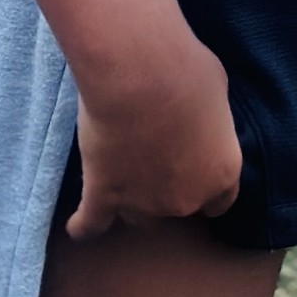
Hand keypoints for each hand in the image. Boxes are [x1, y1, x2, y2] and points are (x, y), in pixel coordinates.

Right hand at [64, 26, 243, 237]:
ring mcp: (143, 204)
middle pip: (175, 207)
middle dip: (167, 185)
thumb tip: (193, 121)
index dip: (204, 184)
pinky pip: (91, 224)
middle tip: (154, 150)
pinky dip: (84, 226)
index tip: (193, 170)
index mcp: (220, 173)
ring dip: (132, 196)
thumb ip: (205, 122)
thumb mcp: (214, 92)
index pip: (219, 201)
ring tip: (121, 167)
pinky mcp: (103, 198)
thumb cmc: (185, 69)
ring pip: (137, 213)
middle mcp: (185, 199)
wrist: (138, 71)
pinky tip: (77, 227)